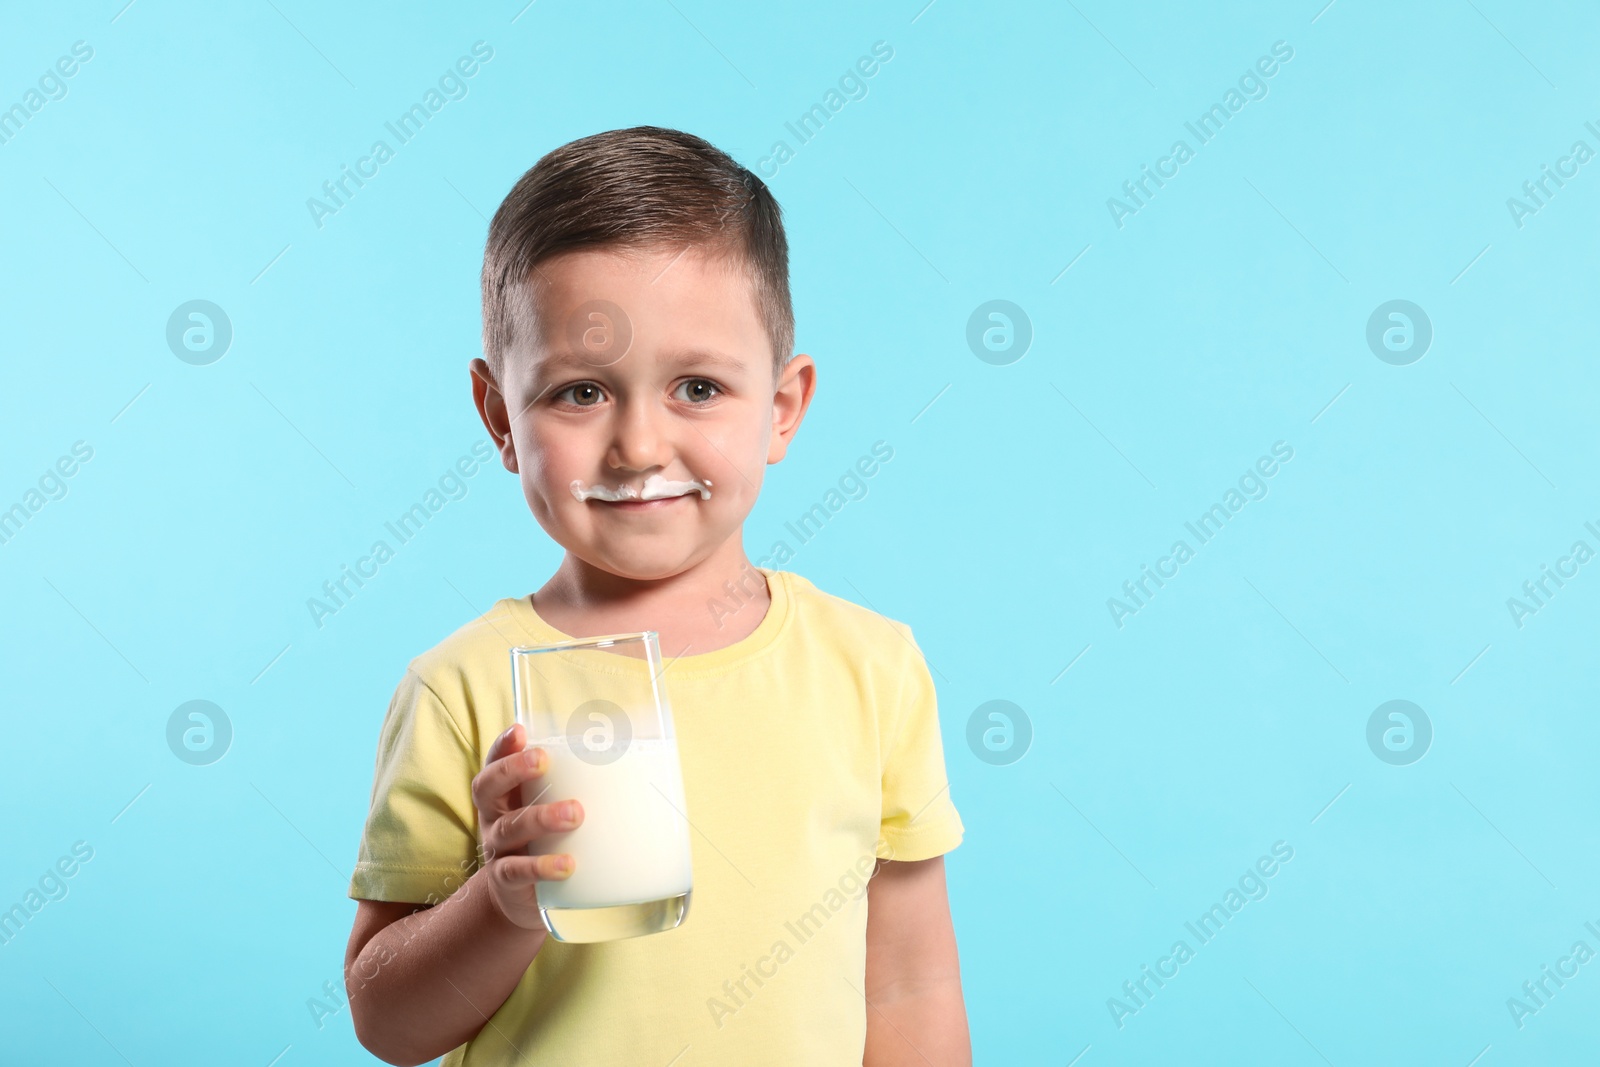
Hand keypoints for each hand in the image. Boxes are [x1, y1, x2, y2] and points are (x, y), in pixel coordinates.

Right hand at [471, 722, 584, 929]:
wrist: (520, 898)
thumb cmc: (544, 840)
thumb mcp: (550, 809)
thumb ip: (578, 785)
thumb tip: (641, 748)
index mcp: (505, 795)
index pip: (494, 764)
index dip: (502, 747)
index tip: (520, 731)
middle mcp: (494, 818)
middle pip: (488, 788)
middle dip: (513, 770)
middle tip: (542, 760)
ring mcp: (497, 849)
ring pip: (510, 827)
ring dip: (541, 817)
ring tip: (575, 813)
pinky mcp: (507, 882)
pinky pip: (517, 872)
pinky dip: (541, 867)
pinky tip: (567, 864)